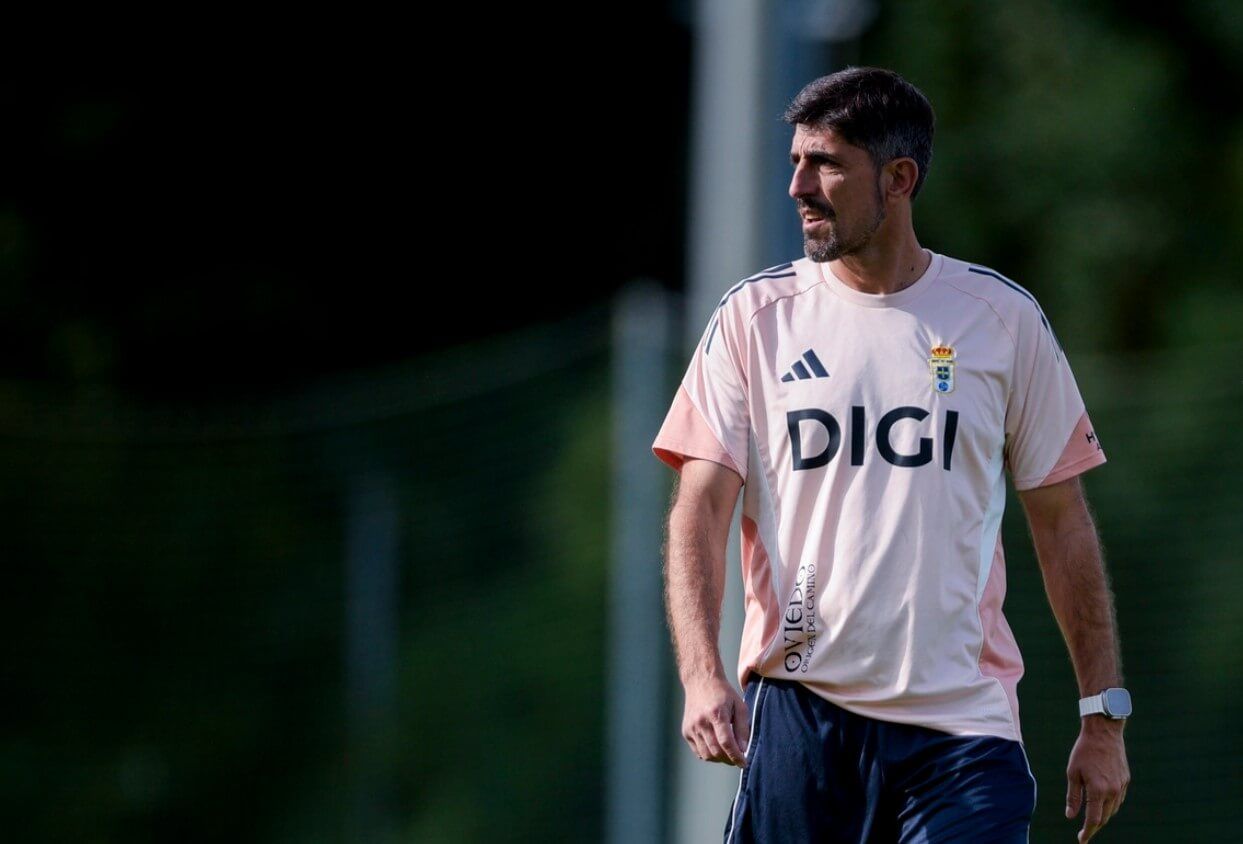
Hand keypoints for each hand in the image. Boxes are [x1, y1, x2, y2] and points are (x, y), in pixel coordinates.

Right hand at [680, 675, 749, 767]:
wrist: (700, 680)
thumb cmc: (723, 693)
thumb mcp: (739, 706)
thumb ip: (743, 728)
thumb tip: (744, 749)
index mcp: (716, 714)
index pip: (726, 742)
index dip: (736, 756)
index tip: (744, 763)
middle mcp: (701, 722)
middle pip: (716, 751)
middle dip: (729, 759)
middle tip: (738, 759)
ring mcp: (691, 727)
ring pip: (706, 755)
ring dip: (719, 759)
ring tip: (727, 753)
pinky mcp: (685, 731)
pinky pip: (698, 751)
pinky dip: (708, 754)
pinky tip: (716, 747)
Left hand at [1065, 718, 1129, 841]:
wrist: (1104, 733)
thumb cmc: (1084, 751)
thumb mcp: (1072, 773)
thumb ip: (1073, 796)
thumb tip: (1071, 816)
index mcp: (1098, 790)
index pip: (1093, 820)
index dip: (1087, 832)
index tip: (1081, 840)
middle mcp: (1113, 791)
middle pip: (1104, 818)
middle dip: (1094, 827)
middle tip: (1084, 832)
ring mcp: (1121, 786)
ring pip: (1112, 810)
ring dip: (1102, 816)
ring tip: (1092, 818)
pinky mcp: (1126, 780)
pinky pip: (1118, 799)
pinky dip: (1110, 805)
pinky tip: (1102, 803)